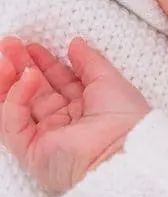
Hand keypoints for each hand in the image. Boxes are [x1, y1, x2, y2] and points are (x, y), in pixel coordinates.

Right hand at [0, 37, 150, 194]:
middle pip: (34, 92)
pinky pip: (14, 122)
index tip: (31, 45)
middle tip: (9, 44)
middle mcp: (64, 123)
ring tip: (5, 57)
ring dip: (9, 80)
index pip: (57, 82)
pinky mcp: (32, 151)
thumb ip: (90, 61)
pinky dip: (16, 98)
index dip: (44, 63)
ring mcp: (46, 137)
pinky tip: (27, 77)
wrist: (125, 153)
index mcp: (86, 109)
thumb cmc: (127, 120)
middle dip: (20, 66)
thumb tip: (76, 43)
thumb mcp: (110, 81)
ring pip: (17, 106)